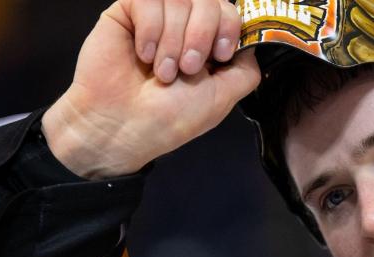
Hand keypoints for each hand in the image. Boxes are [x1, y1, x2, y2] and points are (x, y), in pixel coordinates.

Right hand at [42, 0, 260, 178]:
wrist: (122, 126)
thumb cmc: (171, 118)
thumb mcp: (222, 97)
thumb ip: (245, 69)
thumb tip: (250, 43)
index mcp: (208, 44)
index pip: (229, 11)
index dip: (228, 27)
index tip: (219, 56)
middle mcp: (185, 26)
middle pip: (209, 1)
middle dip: (200, 36)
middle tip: (186, 69)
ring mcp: (157, 17)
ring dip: (173, 40)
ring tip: (162, 72)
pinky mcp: (128, 12)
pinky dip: (150, 30)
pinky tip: (143, 55)